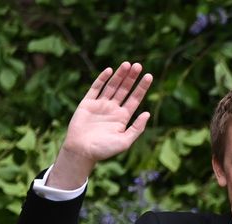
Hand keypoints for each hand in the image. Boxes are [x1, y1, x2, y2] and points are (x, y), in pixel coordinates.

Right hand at [47, 62, 153, 188]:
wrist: (82, 151)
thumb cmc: (104, 150)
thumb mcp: (125, 141)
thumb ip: (136, 128)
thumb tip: (147, 113)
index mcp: (123, 118)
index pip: (135, 99)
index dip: (142, 87)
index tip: (149, 76)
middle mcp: (112, 109)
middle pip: (124, 90)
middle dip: (131, 78)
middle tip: (139, 65)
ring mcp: (100, 105)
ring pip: (112, 86)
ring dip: (120, 75)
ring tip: (128, 64)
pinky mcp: (87, 103)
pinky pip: (95, 88)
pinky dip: (102, 79)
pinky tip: (110, 71)